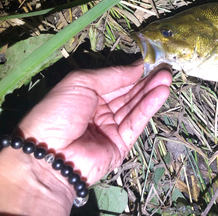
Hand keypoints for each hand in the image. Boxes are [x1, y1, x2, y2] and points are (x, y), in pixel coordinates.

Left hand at [17, 61, 171, 184]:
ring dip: (151, 92)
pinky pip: (136, 122)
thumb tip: (137, 66)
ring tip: (167, 78)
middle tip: (165, 69)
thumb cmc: (59, 112)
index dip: (132, 72)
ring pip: (134, 106)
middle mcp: (99, 110)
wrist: (50, 156)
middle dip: (146, 81)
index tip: (151, 61)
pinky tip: (160, 94)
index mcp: (86, 95)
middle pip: (128, 93)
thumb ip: (113, 75)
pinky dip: (148, 108)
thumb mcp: (82, 83)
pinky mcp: (121, 144)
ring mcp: (110, 127)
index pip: (115, 81)